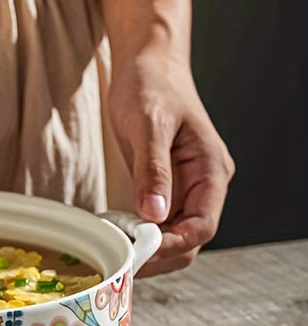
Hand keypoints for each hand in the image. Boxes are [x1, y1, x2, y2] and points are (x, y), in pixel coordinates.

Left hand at [108, 44, 234, 274]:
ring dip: (148, 248)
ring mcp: (184, 187)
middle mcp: (203, 184)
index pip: (203, 226)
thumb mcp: (149, 126)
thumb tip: (153, 214)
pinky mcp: (164, 186)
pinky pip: (157, 221)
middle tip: (123, 262)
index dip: (174, 245)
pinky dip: (139, 234)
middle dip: (160, 254)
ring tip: (115, 251)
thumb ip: (152, 171)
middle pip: (190, 239)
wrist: (147, 64)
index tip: (142, 253)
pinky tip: (117, 236)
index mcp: (211, 170)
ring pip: (173, 234)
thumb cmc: (152, 85)